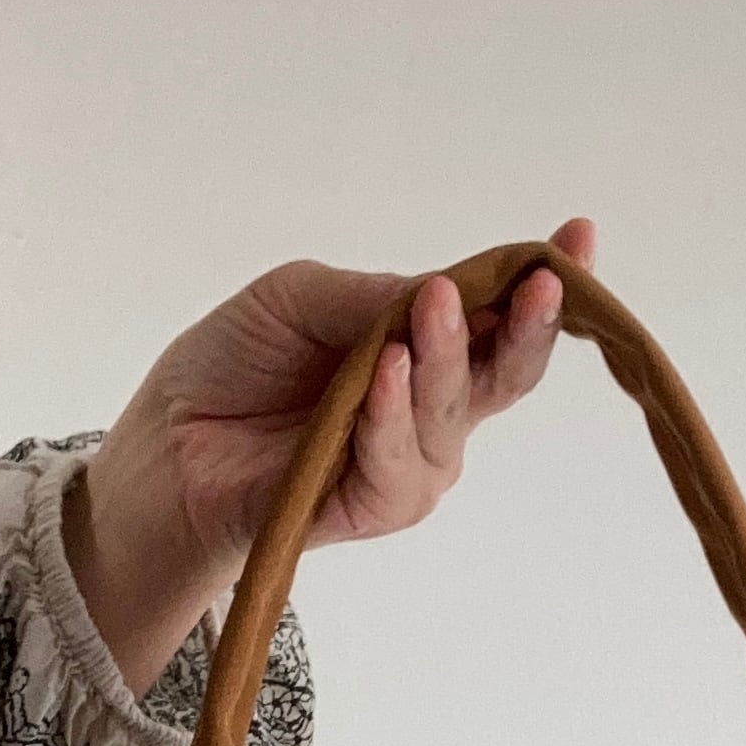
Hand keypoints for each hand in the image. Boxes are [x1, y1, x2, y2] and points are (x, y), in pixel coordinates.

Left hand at [69, 217, 597, 693]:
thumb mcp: (299, 299)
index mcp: (421, 347)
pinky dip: (393, 416)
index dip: (541, 281)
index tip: (578, 237)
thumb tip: (444, 289)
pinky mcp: (374, 508)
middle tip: (541, 282)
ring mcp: (409, 463)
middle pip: (502, 373)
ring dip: (444, 359)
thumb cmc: (231, 366)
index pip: (495, 315)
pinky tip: (383, 374)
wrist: (167, 448)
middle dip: (526, 327)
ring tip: (427, 311)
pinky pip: (402, 466)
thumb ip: (373, 297)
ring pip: (453, 415)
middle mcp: (429, 408)